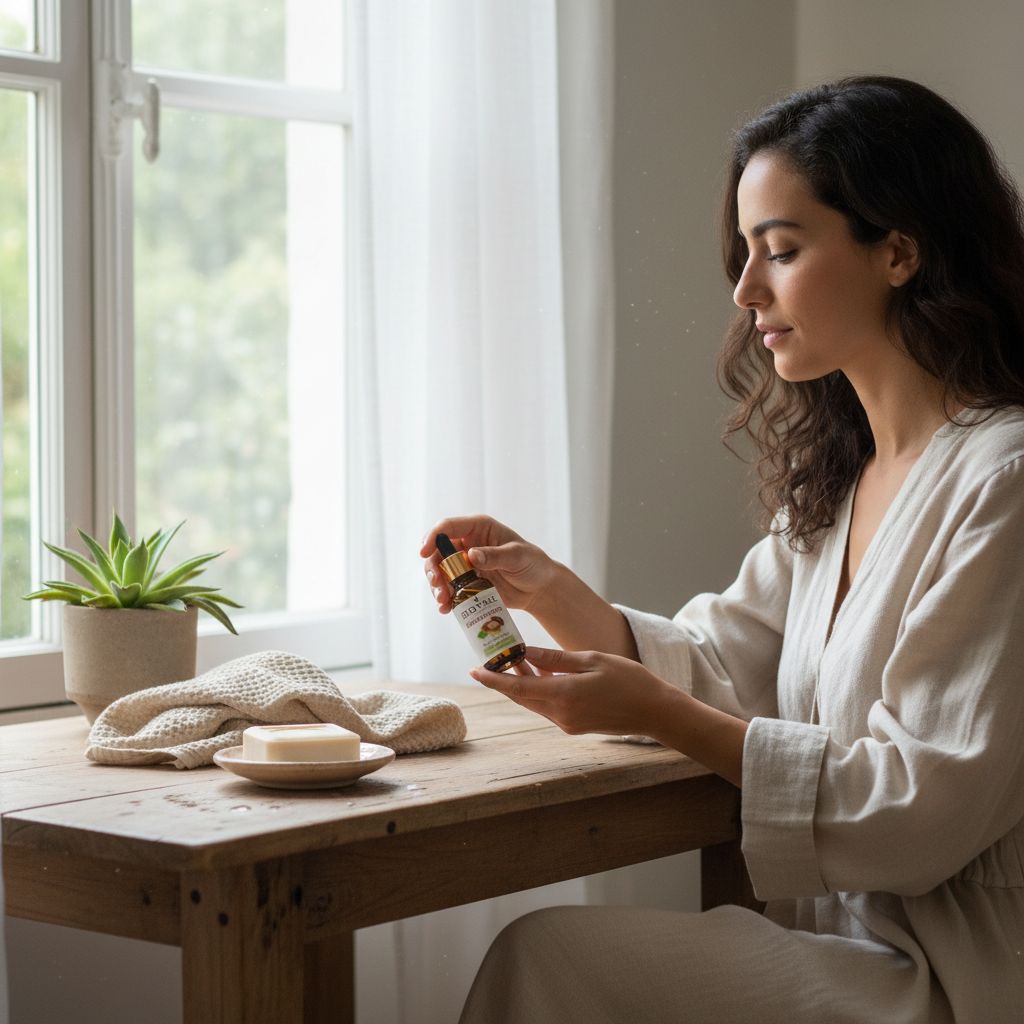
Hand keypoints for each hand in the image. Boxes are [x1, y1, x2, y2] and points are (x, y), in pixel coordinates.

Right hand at [419, 515, 558, 615]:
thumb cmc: (533, 564)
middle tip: (437, 585)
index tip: (424, 552)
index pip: (448, 527)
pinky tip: (446, 609)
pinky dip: (446, 599)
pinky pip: (450, 589)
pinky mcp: (467, 584)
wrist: (539, 589)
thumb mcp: (517, 557)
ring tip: (444, 601)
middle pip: (439, 552)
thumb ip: (495, 555)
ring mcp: (466, 565)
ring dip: (437, 586)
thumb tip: (471, 555)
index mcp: (478, 529)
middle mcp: (468, 544)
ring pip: (441, 572)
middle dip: (433, 569)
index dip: (433, 537)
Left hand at [470, 646, 677, 737]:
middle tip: (488, 659)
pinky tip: (538, 673)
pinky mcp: (574, 725)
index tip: (473, 670)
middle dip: (503, 679)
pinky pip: (548, 706)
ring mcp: (567, 723)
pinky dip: (539, 690)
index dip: (493, 679)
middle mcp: (561, 714)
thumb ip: (556, 659)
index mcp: (564, 696)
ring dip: (521, 684)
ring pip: (534, 701)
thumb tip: (526, 652)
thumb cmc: (629, 680)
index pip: (518, 688)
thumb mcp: (592, 660)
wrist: (655, 712)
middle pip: (522, 697)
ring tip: (511, 659)